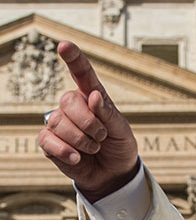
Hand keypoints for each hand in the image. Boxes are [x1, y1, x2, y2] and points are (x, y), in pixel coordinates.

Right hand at [38, 41, 138, 201]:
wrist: (113, 174)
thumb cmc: (119, 147)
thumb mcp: (122, 130)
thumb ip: (108, 113)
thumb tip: (92, 95)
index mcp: (93, 97)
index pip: (82, 73)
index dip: (74, 58)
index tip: (65, 45)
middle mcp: (73, 106)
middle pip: (68, 101)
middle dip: (89, 123)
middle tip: (102, 137)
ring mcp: (59, 123)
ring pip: (57, 122)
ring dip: (82, 140)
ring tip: (94, 148)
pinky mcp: (49, 142)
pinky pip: (48, 140)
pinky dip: (66, 151)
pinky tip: (78, 158)